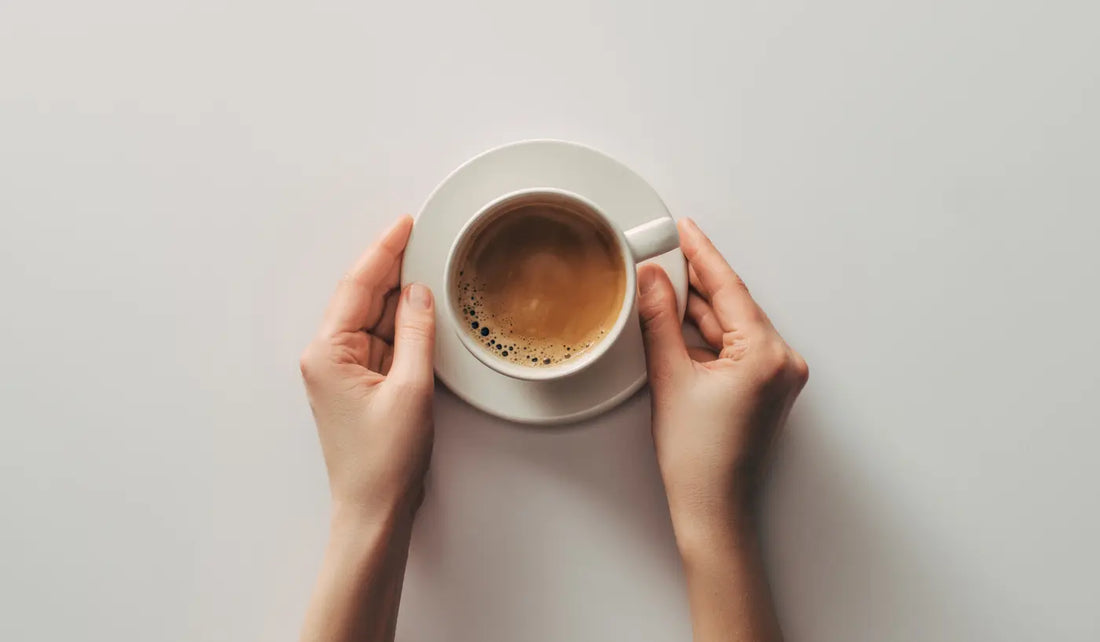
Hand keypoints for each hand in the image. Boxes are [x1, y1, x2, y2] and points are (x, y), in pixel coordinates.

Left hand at [299, 215, 435, 525]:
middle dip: (392, 268)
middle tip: (421, 237)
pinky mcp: (360, 384)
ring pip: (376, 319)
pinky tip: (421, 312)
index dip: (384, 251)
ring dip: (401, 298)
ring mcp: (343, 371)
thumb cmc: (383, 462)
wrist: (374, 510)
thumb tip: (420, 294)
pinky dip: (403, 326)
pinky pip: (382, 342)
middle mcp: (328, 356)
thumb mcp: (411, 389)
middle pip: (364, 297)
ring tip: (429, 269)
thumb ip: (417, 334)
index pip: (359, 286)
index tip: (404, 224)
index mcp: (327, 352)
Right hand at [638, 218, 807, 543]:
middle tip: (663, 253)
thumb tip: (650, 280)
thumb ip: (659, 321)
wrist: (713, 507)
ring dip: (698, 309)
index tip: (684, 229)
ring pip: (731, 325)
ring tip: (661, 287)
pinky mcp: (765, 387)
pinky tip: (678, 322)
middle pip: (732, 305)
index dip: (702, 254)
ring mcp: (777, 375)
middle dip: (696, 280)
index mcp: (766, 354)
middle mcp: (782, 361)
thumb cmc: (698, 458)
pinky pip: (734, 346)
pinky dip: (706, 334)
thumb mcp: (670, 378)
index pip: (729, 289)